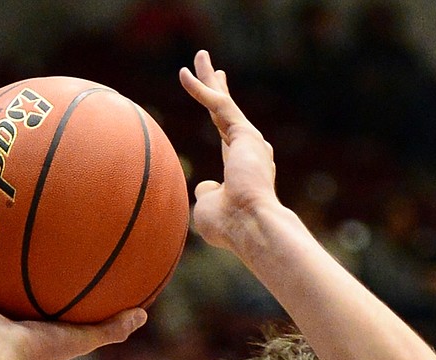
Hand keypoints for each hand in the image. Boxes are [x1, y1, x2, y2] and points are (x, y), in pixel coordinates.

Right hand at [0, 281, 145, 359]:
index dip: (51, 307)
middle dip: (15, 291)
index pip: (44, 321)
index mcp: (31, 344)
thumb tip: (142, 316)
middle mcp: (6, 335)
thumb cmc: (38, 351)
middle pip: (12, 307)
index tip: (59, 291)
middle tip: (22, 269)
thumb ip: (110, 330)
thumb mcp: (81, 339)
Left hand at [179, 49, 279, 250]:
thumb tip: (203, 187)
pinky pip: (218, 105)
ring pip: (223, 103)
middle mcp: (249, 149)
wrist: (251, 226)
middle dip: (218, 87)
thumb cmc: (231, 226)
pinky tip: (184, 75)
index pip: (228, 135)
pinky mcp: (243, 132)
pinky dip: (200, 90)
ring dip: (209, 79)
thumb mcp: (210, 209)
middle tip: (213, 67)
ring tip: (199, 55)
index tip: (219, 99)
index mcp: (242, 165)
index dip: (221, 117)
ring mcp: (249, 140)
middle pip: (226, 113)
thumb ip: (207, 195)